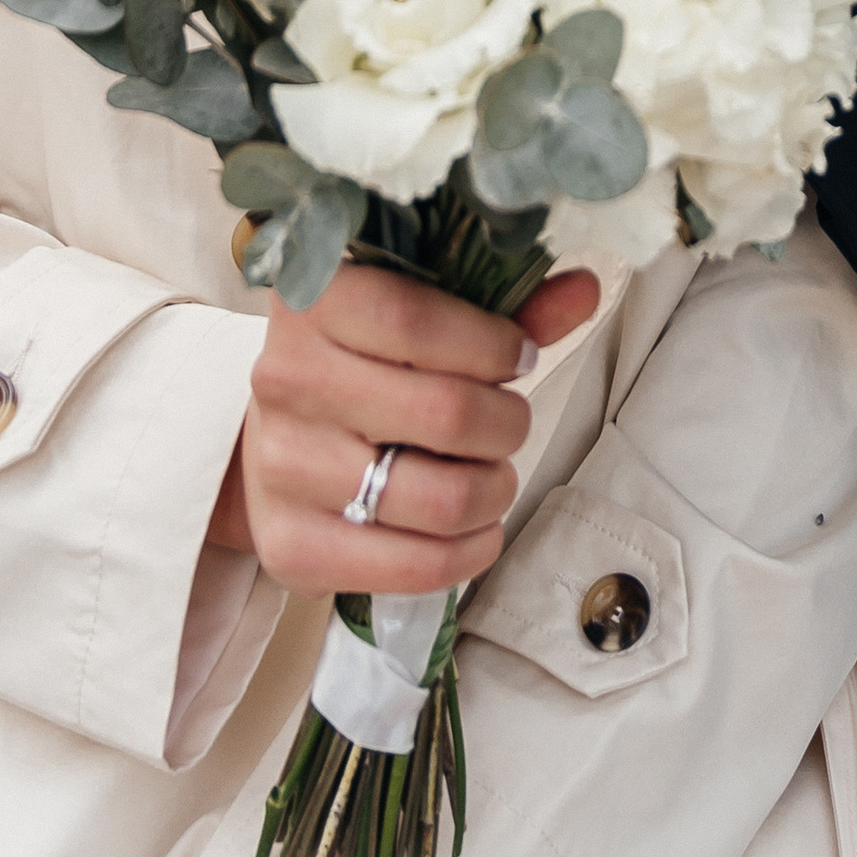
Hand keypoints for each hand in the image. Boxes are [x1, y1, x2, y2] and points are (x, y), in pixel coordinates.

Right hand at [211, 262, 598, 596]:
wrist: (272, 443)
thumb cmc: (363, 366)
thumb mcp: (425, 318)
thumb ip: (504, 306)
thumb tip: (584, 290)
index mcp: (314, 304)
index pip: (415, 322)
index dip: (491, 344)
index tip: (518, 356)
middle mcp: (286, 381)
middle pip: (445, 413)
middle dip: (508, 424)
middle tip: (511, 424)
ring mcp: (282, 468)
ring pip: (440, 498)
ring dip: (494, 491)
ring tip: (493, 477)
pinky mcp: (289, 546)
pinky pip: (415, 565)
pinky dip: (469, 552)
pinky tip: (475, 528)